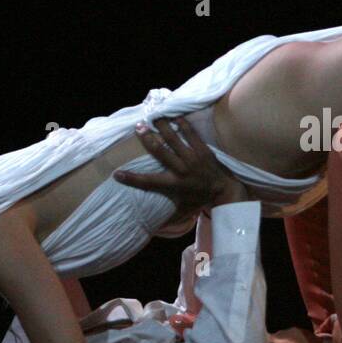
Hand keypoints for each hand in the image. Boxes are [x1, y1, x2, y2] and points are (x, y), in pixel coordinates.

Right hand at [114, 118, 247, 219]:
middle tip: (138, 127)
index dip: (132, 179)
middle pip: (161, 153)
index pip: (149, 182)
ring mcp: (193, 158)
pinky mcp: (203, 150)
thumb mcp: (183, 208)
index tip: (117, 174)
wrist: (224, 190)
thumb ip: (168, 214)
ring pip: (175, 140)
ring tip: (154, 116)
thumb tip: (153, 228)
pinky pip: (192, 134)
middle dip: (148, 139)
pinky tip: (175, 115)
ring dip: (163, 127)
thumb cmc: (199, 199)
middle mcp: (182, 170)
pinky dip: (183, 124)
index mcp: (174, 185)